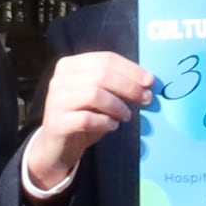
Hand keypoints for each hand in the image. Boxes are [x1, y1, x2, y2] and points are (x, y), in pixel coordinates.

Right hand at [24, 49, 150, 194]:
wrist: (57, 146)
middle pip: (102, 75)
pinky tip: (112, 125)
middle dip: (129, 87)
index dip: (131, 69)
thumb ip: (116, 85)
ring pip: (94, 95)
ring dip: (117, 105)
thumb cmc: (82, 117)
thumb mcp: (99, 96)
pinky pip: (86, 118)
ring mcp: (56, 100)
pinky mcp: (57, 122)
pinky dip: (105, 122)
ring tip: (127, 116)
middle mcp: (60, 79)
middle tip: (145, 99)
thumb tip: (146, 82)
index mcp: (70, 65)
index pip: (106, 59)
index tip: (150, 81)